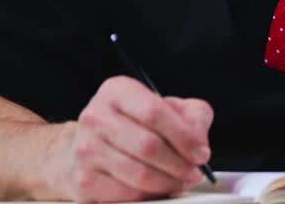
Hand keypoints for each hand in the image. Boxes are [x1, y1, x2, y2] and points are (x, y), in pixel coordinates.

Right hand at [51, 76, 212, 201]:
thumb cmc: (132, 125)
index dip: (184, 136)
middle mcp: (96, 116)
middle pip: (148, 145)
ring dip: (168, 182)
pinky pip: (126, 193)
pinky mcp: (83, 179)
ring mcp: (85, 149)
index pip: (155, 112)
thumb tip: (199, 142)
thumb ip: (192, 116)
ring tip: (180, 181)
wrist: (89, 147)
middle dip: (180, 164)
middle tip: (194, 172)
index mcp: (117, 91)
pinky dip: (150, 194)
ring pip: (139, 173)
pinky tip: (157, 188)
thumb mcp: (166, 108)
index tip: (201, 153)